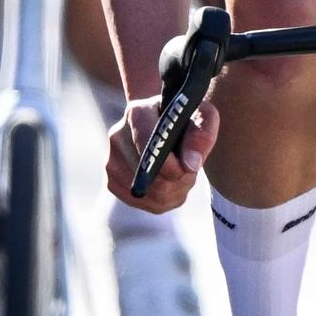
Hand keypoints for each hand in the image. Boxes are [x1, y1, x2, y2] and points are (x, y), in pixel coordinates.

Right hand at [106, 94, 218, 212]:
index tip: (189, 169)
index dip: (170, 164)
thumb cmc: (188, 119)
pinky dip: (163, 200)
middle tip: (190, 169)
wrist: (168, 124)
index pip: (148, 144)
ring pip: (147, 193)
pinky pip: (143, 203)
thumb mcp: (204, 116)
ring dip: (173, 190)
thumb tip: (190, 164)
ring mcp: (111, 161)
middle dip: (177, 179)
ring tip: (181, 173)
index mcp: (138, 112)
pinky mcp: (112, 182)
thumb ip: (202, 135)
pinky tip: (170, 184)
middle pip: (147, 175)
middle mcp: (117, 136)